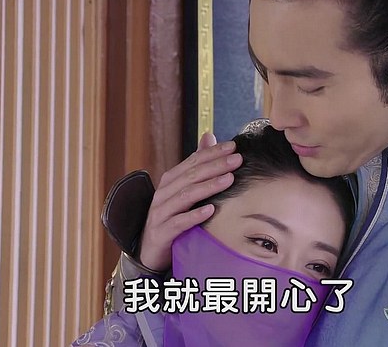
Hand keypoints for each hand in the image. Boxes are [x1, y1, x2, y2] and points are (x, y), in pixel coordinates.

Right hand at [138, 132, 241, 270]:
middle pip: (191, 176)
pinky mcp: (161, 233)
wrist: (151, 251)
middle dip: (215, 166)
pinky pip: (179, 223)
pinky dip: (194, 215)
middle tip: (237, 160)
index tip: (233, 146)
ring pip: (185, 196)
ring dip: (208, 187)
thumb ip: (196, 165)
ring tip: (228, 180)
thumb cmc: (172, 218)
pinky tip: (211, 210)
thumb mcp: (184, 191)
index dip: (212, 153)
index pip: (193, 161)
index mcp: (170, 181)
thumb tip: (209, 136)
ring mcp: (160, 213)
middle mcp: (163, 194)